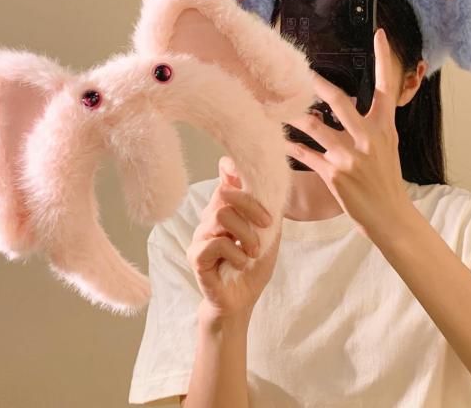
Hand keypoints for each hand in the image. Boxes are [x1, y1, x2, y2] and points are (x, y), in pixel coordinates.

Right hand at [186, 156, 281, 321]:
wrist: (240, 302)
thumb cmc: (253, 268)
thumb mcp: (269, 237)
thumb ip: (269, 211)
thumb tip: (274, 185)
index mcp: (227, 209)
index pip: (224, 178)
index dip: (232, 169)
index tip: (249, 177)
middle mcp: (210, 217)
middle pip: (224, 192)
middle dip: (251, 207)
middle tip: (266, 226)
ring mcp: (200, 235)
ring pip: (221, 214)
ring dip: (246, 235)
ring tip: (253, 252)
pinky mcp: (196, 256)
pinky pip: (215, 242)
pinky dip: (235, 253)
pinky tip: (240, 263)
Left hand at [283, 28, 412, 238]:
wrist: (390, 216)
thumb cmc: (387, 181)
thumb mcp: (387, 148)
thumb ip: (370, 127)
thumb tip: (345, 110)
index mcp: (385, 129)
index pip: (386, 88)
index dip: (383, 60)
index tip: (378, 35)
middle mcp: (369, 138)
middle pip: (340, 101)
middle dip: (318, 84)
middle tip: (300, 69)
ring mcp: (350, 157)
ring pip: (315, 126)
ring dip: (293, 114)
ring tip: (275, 103)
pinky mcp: (334, 174)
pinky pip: (305, 154)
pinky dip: (291, 145)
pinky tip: (279, 138)